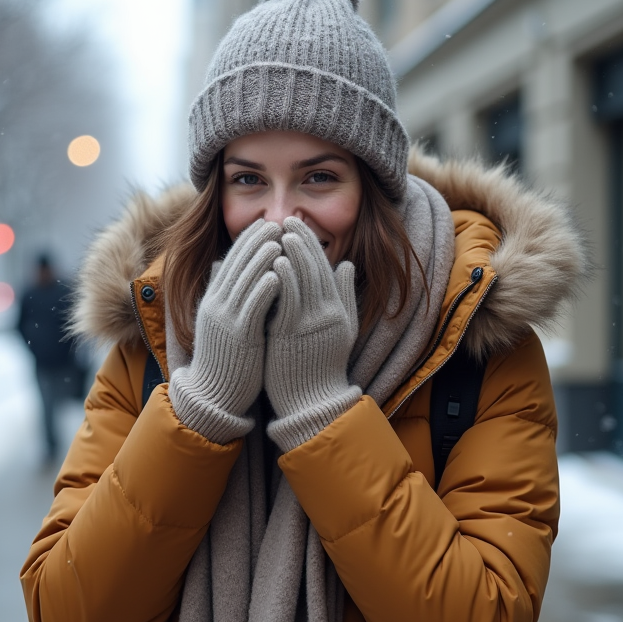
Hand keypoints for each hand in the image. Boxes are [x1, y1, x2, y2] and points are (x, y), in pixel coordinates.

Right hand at [167, 220, 281, 443]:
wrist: (214, 397)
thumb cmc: (226, 361)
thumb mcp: (223, 323)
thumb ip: (226, 295)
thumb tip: (225, 267)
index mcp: (214, 301)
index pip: (231, 261)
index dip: (248, 240)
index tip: (266, 224)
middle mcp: (216, 306)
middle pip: (237, 264)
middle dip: (257, 241)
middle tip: (277, 222)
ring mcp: (226, 321)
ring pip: (244, 281)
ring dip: (262, 258)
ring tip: (280, 240)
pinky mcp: (239, 337)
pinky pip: (252, 307)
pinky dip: (264, 289)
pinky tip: (279, 275)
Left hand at [265, 218, 361, 450]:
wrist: (313, 404)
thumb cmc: (320, 367)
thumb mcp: (339, 329)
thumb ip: (343, 296)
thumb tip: (345, 264)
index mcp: (337, 310)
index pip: (325, 267)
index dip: (311, 243)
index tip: (298, 224)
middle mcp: (327, 314)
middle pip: (316, 268)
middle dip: (301, 240)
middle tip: (287, 217)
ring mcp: (311, 324)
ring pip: (304, 281)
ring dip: (293, 253)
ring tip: (281, 230)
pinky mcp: (293, 336)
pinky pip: (290, 302)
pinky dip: (285, 280)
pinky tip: (277, 262)